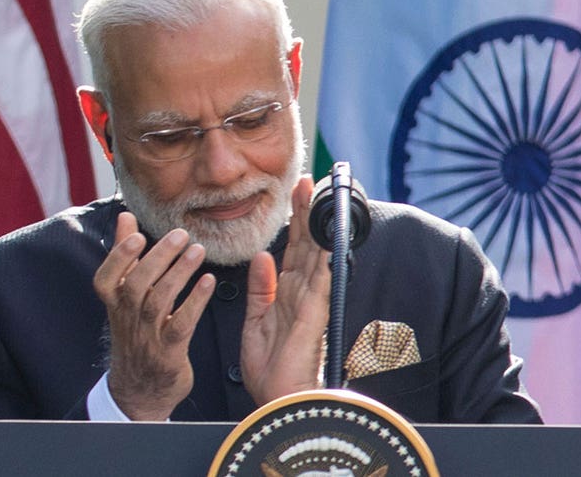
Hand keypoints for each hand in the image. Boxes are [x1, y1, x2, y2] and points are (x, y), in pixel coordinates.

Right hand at [92, 212, 214, 419]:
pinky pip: (181, 324)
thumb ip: (126, 256)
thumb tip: (125, 217)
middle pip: (136, 285)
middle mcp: (127, 319)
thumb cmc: (135, 332)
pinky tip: (208, 282)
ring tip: (198, 250)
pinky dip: (195, 302)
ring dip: (179, 274)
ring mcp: (147, 337)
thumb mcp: (124, 297)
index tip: (137, 234)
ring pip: (158, 302)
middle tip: (180, 234)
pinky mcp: (169, 352)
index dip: (119, 257)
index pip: (106, 279)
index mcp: (113, 304)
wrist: (139, 390)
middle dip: (158, 258)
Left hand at [240, 175, 330, 404]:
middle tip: (306, 179)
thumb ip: (260, 288)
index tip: (294, 192)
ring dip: (315, 224)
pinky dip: (323, 257)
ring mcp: (310, 301)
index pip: (292, 248)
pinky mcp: (313, 314)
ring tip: (315, 194)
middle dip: (305, 211)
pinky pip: (319, 280)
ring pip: (314, 253)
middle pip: (306, 243)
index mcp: (286, 294)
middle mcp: (301, 293)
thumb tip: (262, 256)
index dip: (294, 220)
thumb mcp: (256, 321)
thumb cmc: (270, 370)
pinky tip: (324, 236)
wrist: (278, 401)